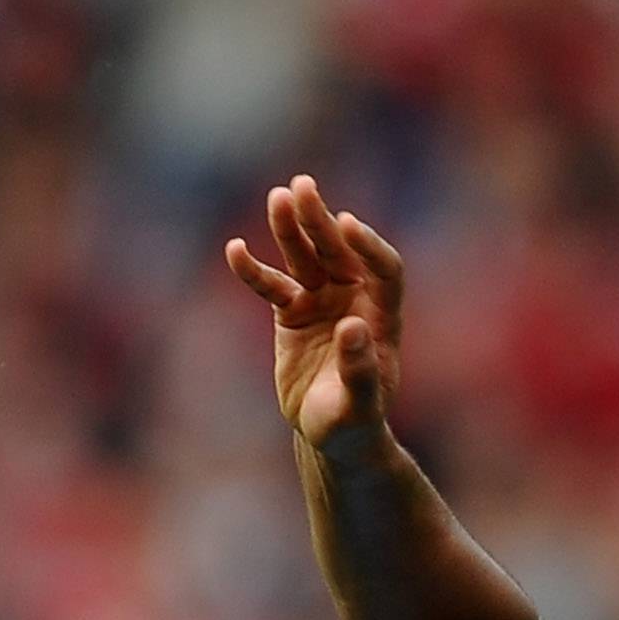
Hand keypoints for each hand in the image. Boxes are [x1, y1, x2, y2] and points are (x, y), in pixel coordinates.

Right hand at [223, 175, 406, 455]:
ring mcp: (323, 301)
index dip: (368, 246)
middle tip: (302, 188)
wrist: (330, 432)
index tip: (347, 224)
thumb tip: (352, 326)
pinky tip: (234, 249)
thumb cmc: (353, 423)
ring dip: (291, 229)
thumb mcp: (359, 404)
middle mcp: (355, 299)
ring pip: (306, 258)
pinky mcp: (293, 312)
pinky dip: (254, 270)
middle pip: (340, 251)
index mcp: (383, 315)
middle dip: (321, 221)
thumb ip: (360, 369)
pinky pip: (272, 285)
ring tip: (277, 197)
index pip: (383, 269)